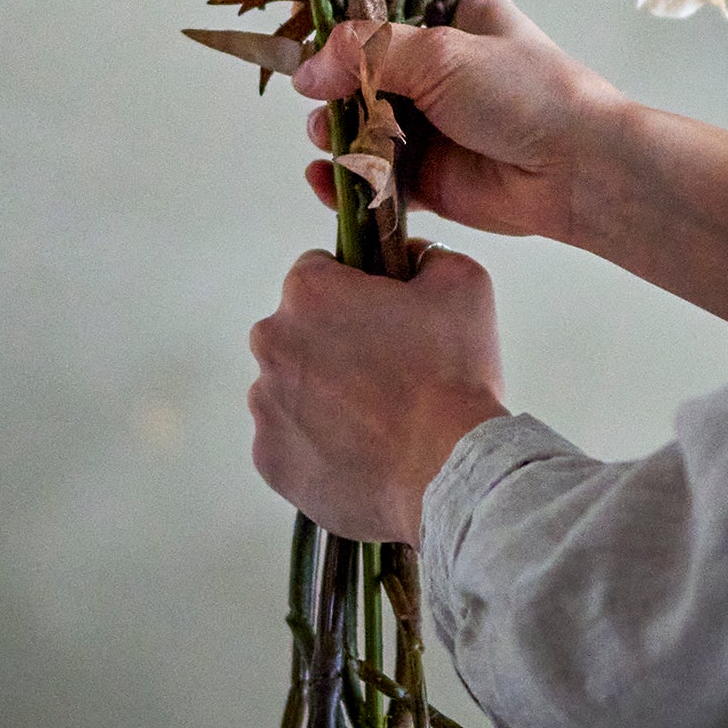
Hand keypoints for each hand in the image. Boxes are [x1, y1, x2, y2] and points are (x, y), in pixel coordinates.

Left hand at [248, 244, 506, 543]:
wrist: (448, 474)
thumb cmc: (453, 377)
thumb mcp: (461, 282)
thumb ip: (424, 252)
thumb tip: (408, 256)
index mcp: (308, 292)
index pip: (318, 271)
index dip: (355, 290)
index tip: (382, 315)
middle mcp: (272, 342)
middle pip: (299, 330)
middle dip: (334, 343)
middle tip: (387, 370)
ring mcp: (266, 405)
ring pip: (292, 387)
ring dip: (323, 394)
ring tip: (378, 418)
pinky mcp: (269, 459)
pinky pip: (289, 440)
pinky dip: (316, 443)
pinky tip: (360, 450)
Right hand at [295, 0, 727, 324]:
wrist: (577, 171)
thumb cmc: (523, 92)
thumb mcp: (442, 52)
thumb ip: (369, 54)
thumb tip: (305, 70)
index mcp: (452, 15)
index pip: (384, 6)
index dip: (345, 21)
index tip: (309, 35)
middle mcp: (438, 66)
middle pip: (364, 69)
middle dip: (334, 86)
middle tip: (320, 101)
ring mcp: (432, 123)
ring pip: (364, 123)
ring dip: (337, 132)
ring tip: (327, 140)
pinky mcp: (428, 176)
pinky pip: (375, 175)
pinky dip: (347, 179)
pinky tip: (325, 179)